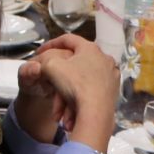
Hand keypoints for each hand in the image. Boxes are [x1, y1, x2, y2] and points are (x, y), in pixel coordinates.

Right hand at [22, 34, 119, 153]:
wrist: (96, 112)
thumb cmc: (75, 84)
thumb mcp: (51, 67)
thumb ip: (45, 60)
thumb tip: (45, 63)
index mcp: (90, 48)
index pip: (68, 39)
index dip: (50, 43)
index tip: (40, 52)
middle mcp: (104, 59)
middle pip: (74, 64)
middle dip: (58, 79)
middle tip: (48, 86)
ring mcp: (111, 76)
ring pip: (81, 82)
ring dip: (66, 96)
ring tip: (59, 111)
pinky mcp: (113, 92)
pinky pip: (91, 92)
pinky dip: (79, 100)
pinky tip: (70, 113)